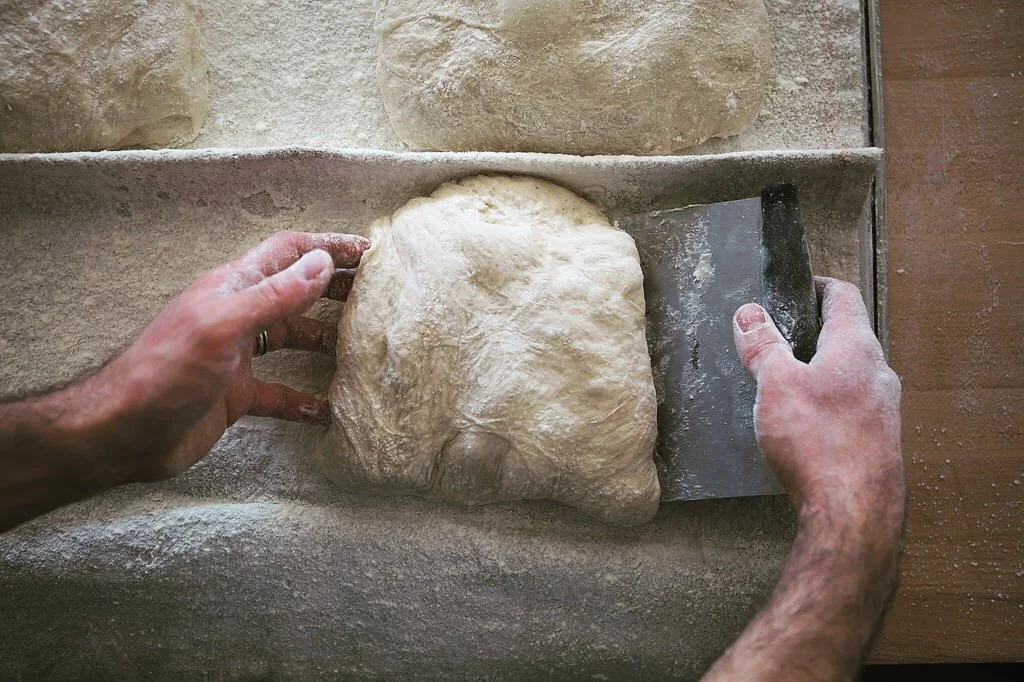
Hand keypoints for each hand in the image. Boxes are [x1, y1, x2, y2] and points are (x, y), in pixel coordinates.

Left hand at [82, 231, 368, 482]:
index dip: (328, 246)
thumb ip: (274, 295)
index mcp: (233, 288)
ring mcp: (237, 356)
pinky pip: (280, 394)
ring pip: (291, 338)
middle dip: (334, 288)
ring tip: (361, 346)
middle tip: (376, 294)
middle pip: (295, 290)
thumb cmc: (165, 372)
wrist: (123, 432)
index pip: (289, 253)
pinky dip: (306, 400)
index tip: (369, 252)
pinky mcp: (236, 394)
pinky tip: (328, 412)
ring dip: (325, 340)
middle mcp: (238, 315)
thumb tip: (322, 262)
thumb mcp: (223, 326)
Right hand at [702, 278, 903, 681]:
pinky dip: (827, 405)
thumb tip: (749, 314)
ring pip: (850, 376)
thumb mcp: (775, 384)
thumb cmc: (817, 442)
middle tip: (778, 337)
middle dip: (812, 333)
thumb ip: (763, 346)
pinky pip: (851, 410)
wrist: (853, 513)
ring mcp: (883, 411)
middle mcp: (878, 374)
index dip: (815, 286)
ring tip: (784, 383)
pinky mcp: (878, 443)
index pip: (842, 297)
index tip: (794, 287)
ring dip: (820, 372)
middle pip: (847, 337)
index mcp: (857, 348)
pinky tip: (803, 427)